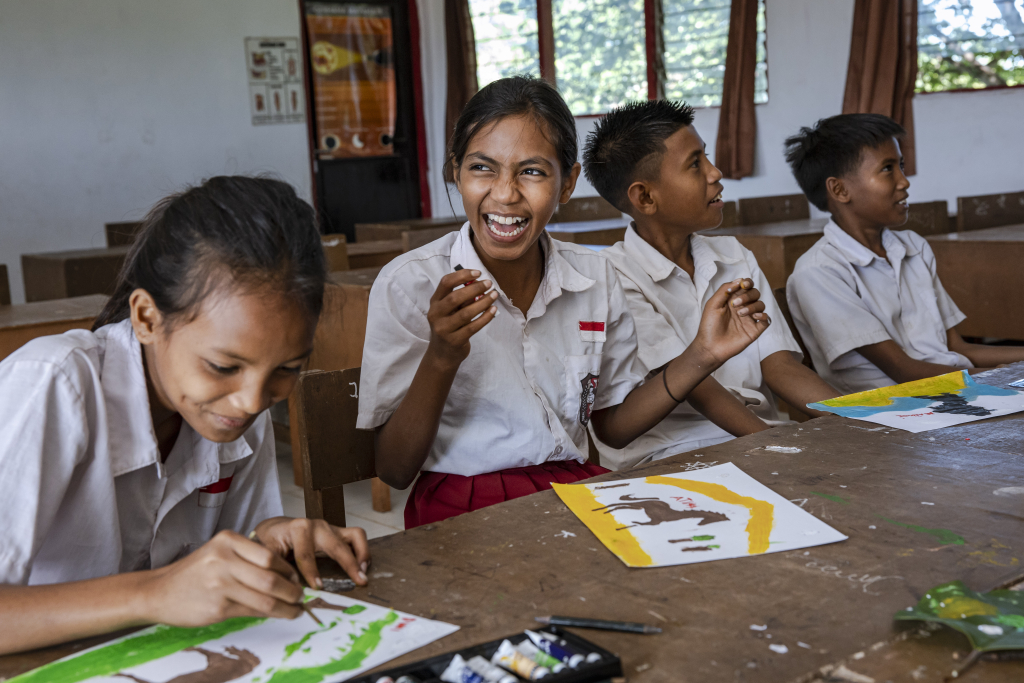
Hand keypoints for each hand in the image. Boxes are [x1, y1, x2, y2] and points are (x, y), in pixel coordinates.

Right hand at [143, 529, 303, 626]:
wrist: (159, 592)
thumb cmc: (194, 573)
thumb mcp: (218, 554)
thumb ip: (248, 560)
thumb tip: (286, 575)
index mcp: (228, 541)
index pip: (270, 556)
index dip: (288, 570)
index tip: (297, 578)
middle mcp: (224, 559)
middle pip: (270, 578)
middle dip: (292, 590)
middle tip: (301, 596)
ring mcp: (220, 584)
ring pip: (265, 598)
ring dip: (286, 606)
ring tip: (296, 609)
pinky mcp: (217, 607)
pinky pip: (252, 611)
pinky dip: (270, 614)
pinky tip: (278, 614)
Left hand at [254, 517, 369, 588]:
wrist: (275, 528)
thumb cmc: (270, 541)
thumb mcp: (265, 551)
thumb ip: (272, 565)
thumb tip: (280, 587)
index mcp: (297, 529)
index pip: (306, 553)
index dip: (312, 572)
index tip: (319, 587)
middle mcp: (317, 526)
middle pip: (337, 545)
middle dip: (349, 563)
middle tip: (358, 581)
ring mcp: (330, 528)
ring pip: (355, 535)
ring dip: (362, 554)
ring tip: (363, 573)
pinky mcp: (337, 533)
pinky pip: (356, 537)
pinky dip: (362, 552)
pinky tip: (362, 567)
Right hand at [425, 269, 497, 368]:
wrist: (442, 355)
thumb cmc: (449, 326)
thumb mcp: (450, 311)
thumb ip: (461, 298)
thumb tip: (479, 283)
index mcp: (435, 302)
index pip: (445, 283)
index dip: (462, 275)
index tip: (478, 272)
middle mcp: (436, 314)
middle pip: (455, 297)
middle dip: (475, 288)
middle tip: (489, 284)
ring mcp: (444, 329)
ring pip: (466, 313)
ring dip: (483, 302)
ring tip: (494, 295)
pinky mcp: (454, 340)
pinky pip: (473, 327)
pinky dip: (485, 317)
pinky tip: (493, 310)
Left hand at [694, 278, 769, 365]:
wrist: (710, 346)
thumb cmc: (709, 326)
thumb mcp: (713, 304)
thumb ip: (724, 290)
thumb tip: (738, 280)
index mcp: (733, 300)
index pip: (746, 286)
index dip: (747, 282)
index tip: (743, 285)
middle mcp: (743, 307)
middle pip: (755, 293)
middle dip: (748, 295)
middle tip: (735, 304)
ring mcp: (749, 318)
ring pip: (761, 304)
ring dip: (753, 306)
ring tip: (740, 314)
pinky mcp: (754, 330)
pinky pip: (766, 319)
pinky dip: (763, 315)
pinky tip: (753, 317)